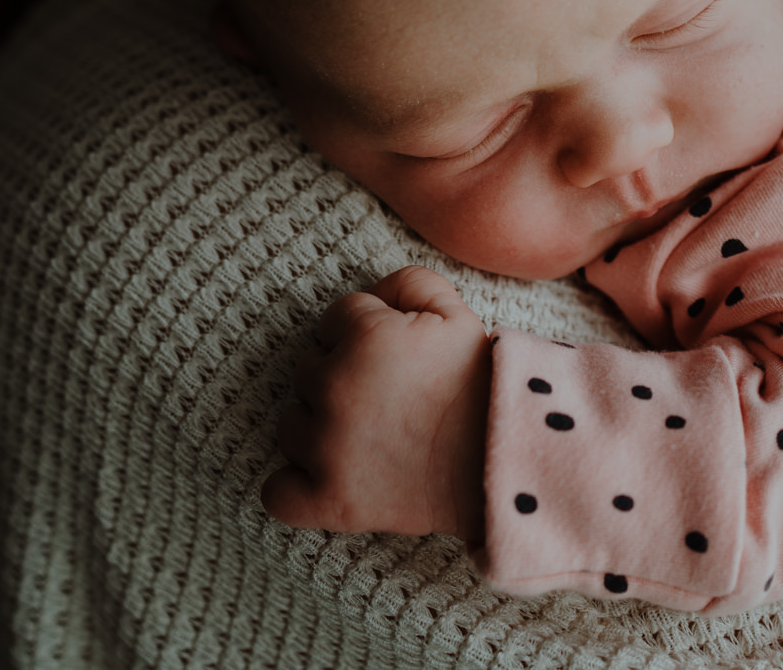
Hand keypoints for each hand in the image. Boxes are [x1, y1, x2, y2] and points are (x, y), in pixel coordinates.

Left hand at [261, 266, 492, 541]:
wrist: (505, 461)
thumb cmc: (481, 386)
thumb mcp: (455, 312)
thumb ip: (406, 282)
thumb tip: (372, 297)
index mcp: (362, 337)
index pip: (335, 319)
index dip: (368, 332)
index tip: (397, 356)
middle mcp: (335, 389)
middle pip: (307, 370)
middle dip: (342, 376)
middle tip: (387, 397)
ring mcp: (327, 449)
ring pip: (291, 425)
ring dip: (319, 427)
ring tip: (368, 436)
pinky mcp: (329, 501)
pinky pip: (277, 492)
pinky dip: (295, 486)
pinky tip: (327, 475)